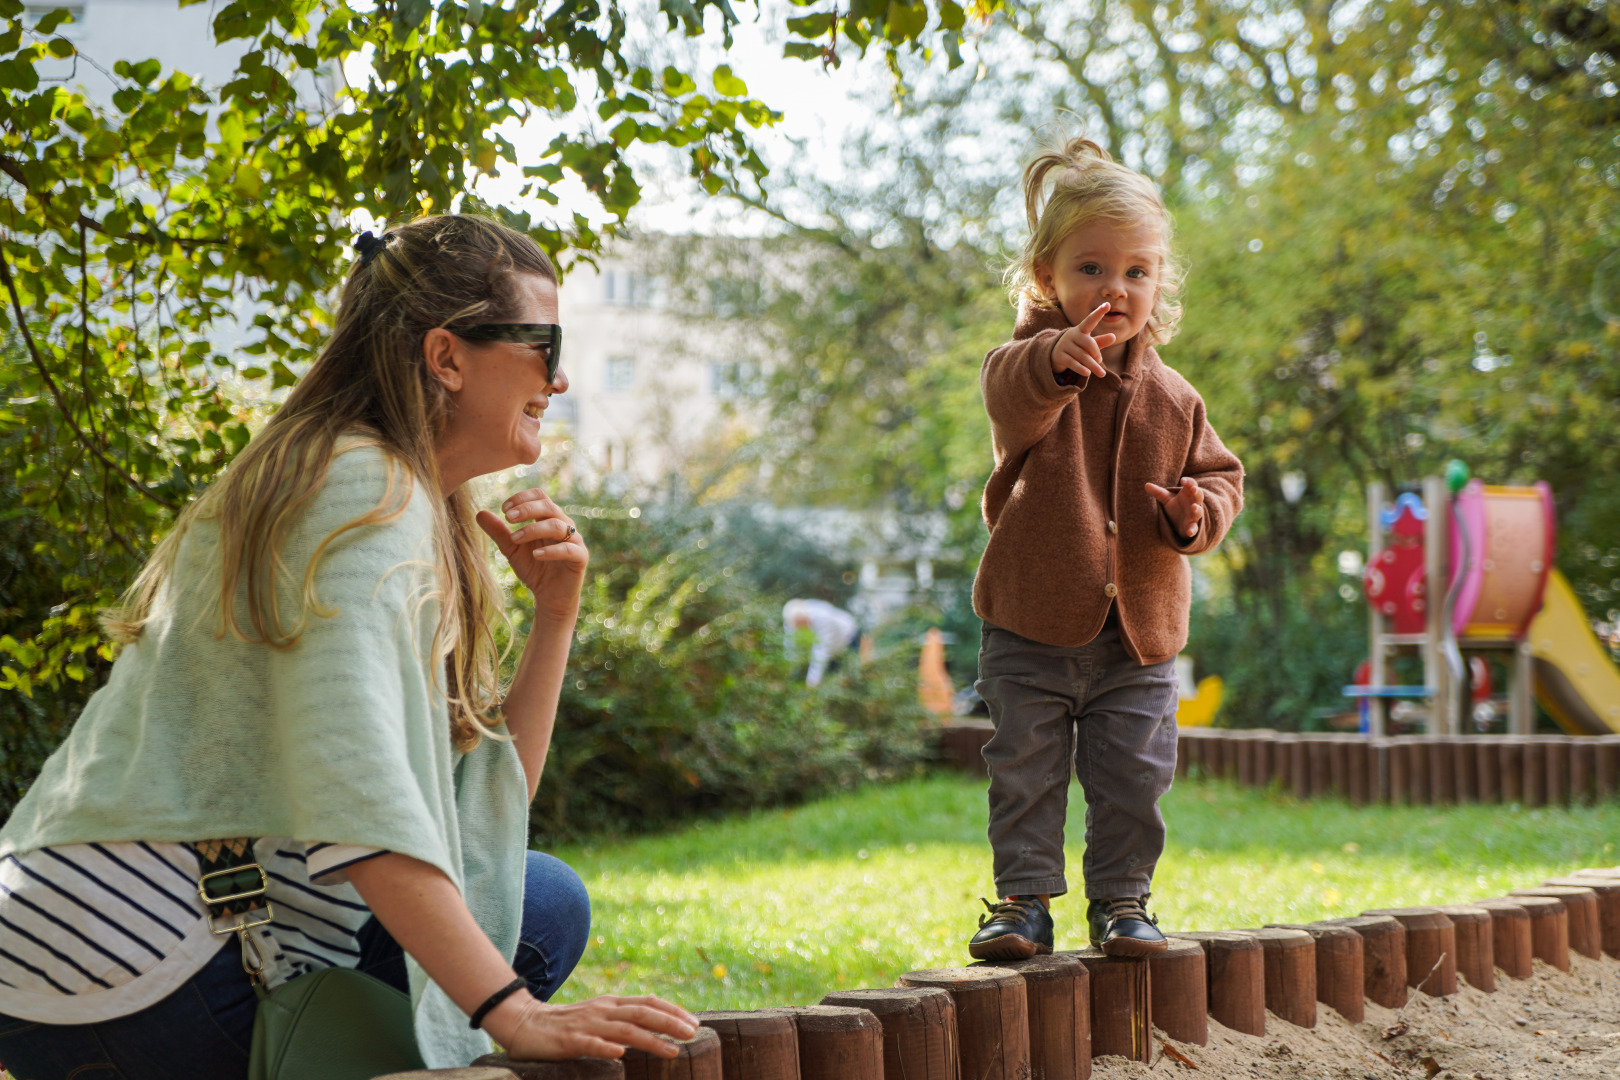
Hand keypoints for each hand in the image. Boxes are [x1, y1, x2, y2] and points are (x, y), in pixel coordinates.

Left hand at [476, 488, 587, 618]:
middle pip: (549, 506)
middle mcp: (564, 525)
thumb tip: (480, 513)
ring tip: (515, 539)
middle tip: (508, 518)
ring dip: (534, 529)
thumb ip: (498, 532)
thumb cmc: (533, 568)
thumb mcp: (511, 549)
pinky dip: (551, 550)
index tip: (504, 509)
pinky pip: (568, 549)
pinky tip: (535, 555)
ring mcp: (574, 540)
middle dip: (527, 510)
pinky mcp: (580, 557)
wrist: (549, 596)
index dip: (522, 498)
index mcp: (548, 518)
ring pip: (558, 525)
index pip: (540, 496)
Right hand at [487, 990, 699, 1060]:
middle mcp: (602, 1010)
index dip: (672, 1011)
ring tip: (672, 1050)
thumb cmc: (564, 1024)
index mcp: (610, 1004)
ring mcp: (586, 1025)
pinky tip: (620, 1055)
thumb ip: (621, 1020)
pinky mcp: (568, 1041)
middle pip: (642, 1013)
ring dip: (651, 1040)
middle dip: (670, 1023)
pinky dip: (606, 1048)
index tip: (694, 1022)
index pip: (647, 1003)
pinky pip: (590, 1044)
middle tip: (693, 1034)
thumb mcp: (597, 1017)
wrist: (522, 1022)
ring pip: (624, 1030)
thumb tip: (652, 1028)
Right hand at [1050, 303, 1117, 380]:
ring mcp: (1065, 345)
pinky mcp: (1060, 356)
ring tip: (1101, 373)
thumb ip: (1101, 341)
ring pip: (1082, 356)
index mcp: (1081, 330)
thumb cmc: (1077, 347)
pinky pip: (1072, 363)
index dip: (1098, 313)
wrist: (1054, 354)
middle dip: (1096, 353)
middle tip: (1100, 360)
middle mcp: (1072, 335)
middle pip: (1088, 343)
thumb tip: (1113, 336)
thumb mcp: (1089, 344)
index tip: (1108, 304)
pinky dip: (1081, 368)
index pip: (1090, 320)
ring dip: (1092, 365)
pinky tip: (1088, 373)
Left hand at [1146, 477, 1204, 539]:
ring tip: (1194, 507)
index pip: (1191, 485)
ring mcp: (1193, 515)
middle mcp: (1193, 503)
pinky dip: (1192, 530)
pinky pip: (1194, 528)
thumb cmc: (1176, 506)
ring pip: (1198, 511)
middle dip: (1197, 492)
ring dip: (1197, 509)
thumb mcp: (1166, 499)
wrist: (1180, 523)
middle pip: (1198, 496)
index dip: (1188, 482)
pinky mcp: (1191, 525)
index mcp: (1187, 494)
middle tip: (1194, 489)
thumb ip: (1158, 492)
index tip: (1182, 480)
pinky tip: (1189, 533)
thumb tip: (1146, 485)